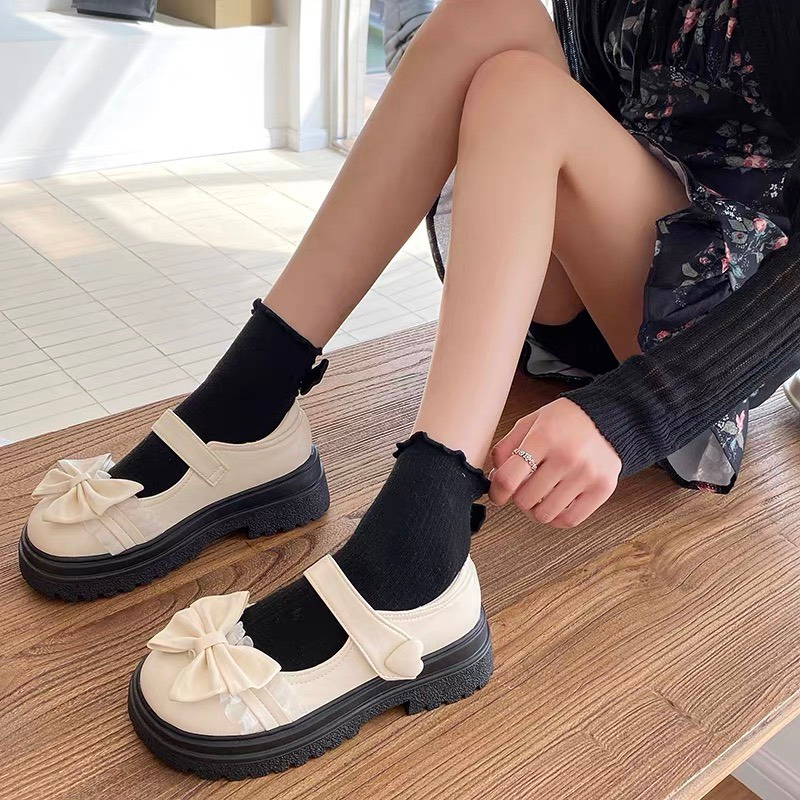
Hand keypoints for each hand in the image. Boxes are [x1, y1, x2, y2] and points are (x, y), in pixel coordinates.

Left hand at [489, 398, 620, 527]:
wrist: (608, 417)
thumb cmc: (565, 420)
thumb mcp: (530, 422)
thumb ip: (506, 448)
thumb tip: (494, 478)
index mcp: (544, 437)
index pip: (508, 479)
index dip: (496, 492)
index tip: (497, 494)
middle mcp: (567, 457)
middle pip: (525, 500)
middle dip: (518, 497)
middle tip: (524, 488)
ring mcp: (587, 475)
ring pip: (545, 514)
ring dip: (536, 509)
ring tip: (539, 495)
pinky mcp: (603, 488)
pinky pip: (570, 520)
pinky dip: (557, 518)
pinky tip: (555, 503)